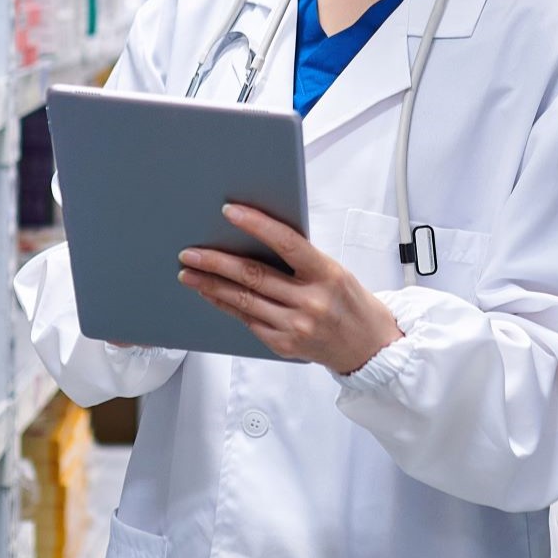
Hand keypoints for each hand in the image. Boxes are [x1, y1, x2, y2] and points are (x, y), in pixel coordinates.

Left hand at [177, 204, 404, 374]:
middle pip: (254, 275)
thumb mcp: (334, 272)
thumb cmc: (349, 301)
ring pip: (244, 300)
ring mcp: (296, 326)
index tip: (229, 211)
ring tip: (189, 273)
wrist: (369, 347)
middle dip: (216, 262)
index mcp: (327, 274)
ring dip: (211, 285)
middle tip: (190, 252)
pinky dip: (225, 304)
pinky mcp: (284, 344)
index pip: (287, 243)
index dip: (256, 225)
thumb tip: (254, 237)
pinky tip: (210, 294)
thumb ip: (300, 259)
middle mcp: (311, 301)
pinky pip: (247, 321)